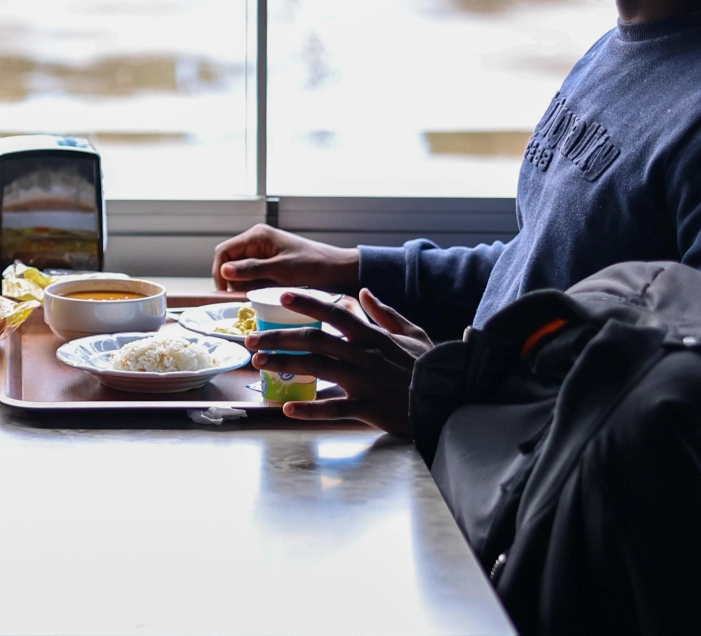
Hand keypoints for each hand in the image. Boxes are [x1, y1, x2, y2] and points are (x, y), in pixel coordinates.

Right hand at [212, 224, 359, 293]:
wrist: (339, 270)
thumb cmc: (313, 266)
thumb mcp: (281, 270)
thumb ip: (251, 270)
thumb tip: (224, 271)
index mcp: (257, 236)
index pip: (223, 252)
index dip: (219, 272)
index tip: (224, 293)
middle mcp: (256, 243)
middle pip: (230, 263)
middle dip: (233, 282)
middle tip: (243, 299)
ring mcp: (263, 254)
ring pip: (240, 273)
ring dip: (245, 287)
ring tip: (259, 297)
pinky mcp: (270, 266)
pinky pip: (253, 277)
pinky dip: (255, 288)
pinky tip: (265, 295)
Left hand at [246, 288, 432, 435]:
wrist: (449, 398)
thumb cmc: (429, 366)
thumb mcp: (413, 333)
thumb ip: (385, 312)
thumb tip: (363, 291)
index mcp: (372, 336)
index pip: (333, 312)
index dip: (306, 303)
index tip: (280, 297)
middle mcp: (364, 355)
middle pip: (314, 339)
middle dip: (279, 337)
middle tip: (252, 338)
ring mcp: (365, 382)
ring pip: (318, 368)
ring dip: (285, 364)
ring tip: (260, 362)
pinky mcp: (369, 408)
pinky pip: (335, 409)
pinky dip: (310, 408)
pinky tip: (288, 407)